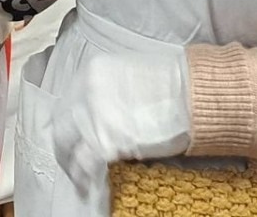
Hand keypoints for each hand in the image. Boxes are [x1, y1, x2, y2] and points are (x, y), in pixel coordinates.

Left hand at [54, 49, 192, 208]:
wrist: (194, 92)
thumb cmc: (173, 83)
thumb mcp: (129, 73)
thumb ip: (107, 90)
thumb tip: (98, 113)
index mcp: (92, 71)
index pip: (67, 102)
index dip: (68, 125)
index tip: (71, 139)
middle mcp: (86, 89)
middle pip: (62, 124)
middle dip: (64, 147)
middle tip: (71, 164)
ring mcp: (94, 114)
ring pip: (69, 145)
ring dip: (73, 164)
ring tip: (81, 178)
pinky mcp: (106, 139)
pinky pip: (85, 162)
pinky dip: (84, 175)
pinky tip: (88, 185)